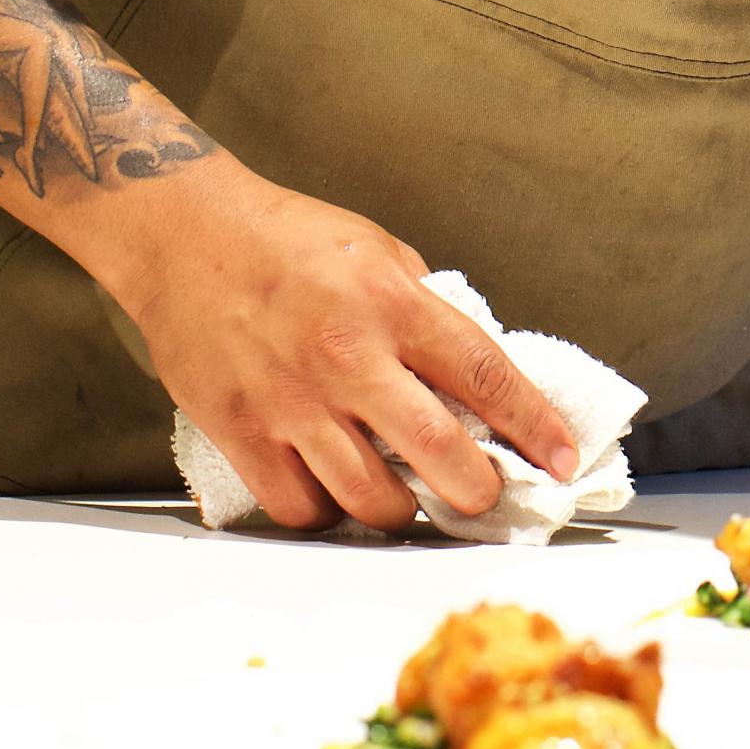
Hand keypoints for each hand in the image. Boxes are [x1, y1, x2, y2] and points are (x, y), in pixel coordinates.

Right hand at [107, 160, 578, 530]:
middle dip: (478, 491)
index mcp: (394, 304)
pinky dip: (329, 513)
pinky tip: (337, 492)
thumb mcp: (380, 250)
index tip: (563, 458)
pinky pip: (300, 507)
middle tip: (484, 495)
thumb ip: (426, 310)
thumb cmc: (286, 238)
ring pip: (372, 499)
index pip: (488, 377)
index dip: (536, 427)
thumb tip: (472, 373)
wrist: (185, 236)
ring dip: (404, 512)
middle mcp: (349, 357)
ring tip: (410, 498)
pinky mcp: (242, 431)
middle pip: (440, 454)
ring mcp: (293, 401)